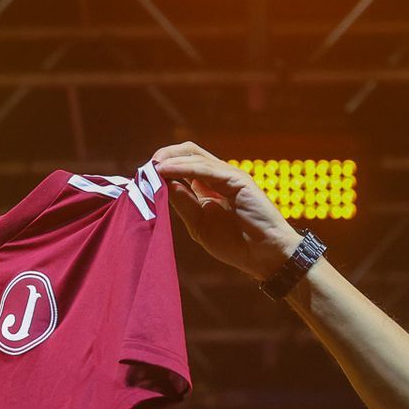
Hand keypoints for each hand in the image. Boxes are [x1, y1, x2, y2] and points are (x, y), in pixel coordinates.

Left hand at [150, 142, 302, 281]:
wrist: (265, 255)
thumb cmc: (236, 244)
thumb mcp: (199, 225)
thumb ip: (183, 204)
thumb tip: (164, 184)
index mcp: (209, 187)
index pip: (183, 166)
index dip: (163, 168)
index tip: (143, 177)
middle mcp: (218, 177)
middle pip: (188, 153)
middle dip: (164, 156)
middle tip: (145, 169)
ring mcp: (229, 176)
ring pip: (194, 155)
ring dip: (169, 159)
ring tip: (151, 168)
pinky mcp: (237, 179)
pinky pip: (204, 169)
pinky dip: (182, 168)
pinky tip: (165, 172)